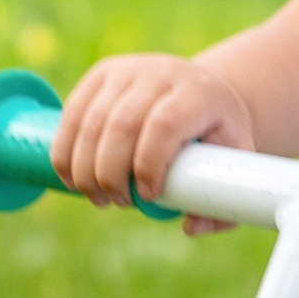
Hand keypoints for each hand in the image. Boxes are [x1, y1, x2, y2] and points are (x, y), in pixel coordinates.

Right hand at [52, 53, 254, 229]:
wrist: (201, 89)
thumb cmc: (216, 133)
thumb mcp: (233, 161)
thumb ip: (223, 202)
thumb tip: (190, 227)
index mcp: (199, 92)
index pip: (165, 125)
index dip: (149, 164)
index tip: (148, 197)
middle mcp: (161, 73)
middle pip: (122, 125)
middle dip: (111, 174)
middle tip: (119, 203)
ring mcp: (128, 69)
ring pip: (92, 121)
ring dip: (85, 169)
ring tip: (98, 197)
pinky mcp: (102, 73)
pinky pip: (73, 113)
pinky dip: (65, 151)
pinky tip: (71, 179)